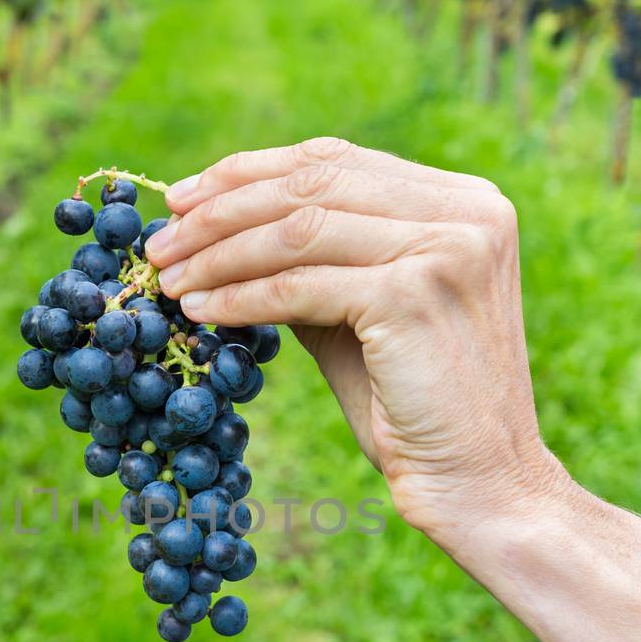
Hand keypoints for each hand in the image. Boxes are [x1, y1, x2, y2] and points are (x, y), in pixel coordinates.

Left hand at [147, 137, 564, 545]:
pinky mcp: (415, 295)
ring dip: (219, 254)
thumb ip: (315, 262)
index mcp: (464, 201)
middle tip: (161, 242)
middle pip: (312, 183)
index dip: (250, 172)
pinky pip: (300, 285)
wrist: (479, 482)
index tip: (184, 198)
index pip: (335, 160)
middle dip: (221, 209)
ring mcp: (447, 248)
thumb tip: (218, 229)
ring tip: (169, 280)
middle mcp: (466, 212)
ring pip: (298, 229)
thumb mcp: (361, 313)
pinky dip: (240, 297)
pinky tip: (202, 312)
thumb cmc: (414, 406)